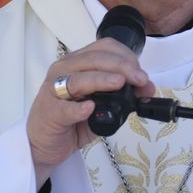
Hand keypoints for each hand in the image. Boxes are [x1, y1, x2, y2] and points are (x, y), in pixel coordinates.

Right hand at [27, 38, 156, 187]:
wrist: (45, 144)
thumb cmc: (72, 120)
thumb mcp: (102, 105)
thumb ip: (123, 96)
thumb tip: (147, 88)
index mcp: (77, 63)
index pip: (103, 48)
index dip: (126, 57)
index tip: (142, 74)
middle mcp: (64, 70)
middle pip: (94, 60)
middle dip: (122, 67)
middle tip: (140, 80)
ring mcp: (54, 91)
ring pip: (78, 79)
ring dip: (102, 80)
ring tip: (120, 84)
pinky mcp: (49, 113)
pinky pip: (64, 108)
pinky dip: (77, 108)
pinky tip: (89, 108)